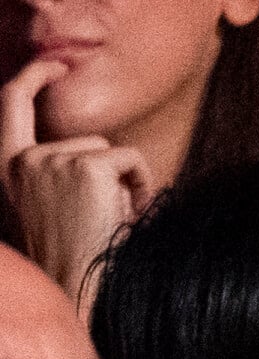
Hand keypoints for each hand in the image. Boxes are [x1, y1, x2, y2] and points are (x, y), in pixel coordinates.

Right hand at [0, 61, 153, 312]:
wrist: (76, 291)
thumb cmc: (72, 259)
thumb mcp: (49, 209)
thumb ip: (57, 175)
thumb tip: (99, 154)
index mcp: (6, 170)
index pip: (10, 103)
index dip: (34, 76)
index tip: (56, 64)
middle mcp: (24, 160)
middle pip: (86, 142)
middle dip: (106, 173)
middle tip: (107, 217)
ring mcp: (53, 161)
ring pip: (110, 153)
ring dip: (122, 183)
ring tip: (115, 222)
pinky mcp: (87, 168)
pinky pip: (132, 160)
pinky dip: (142, 183)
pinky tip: (132, 215)